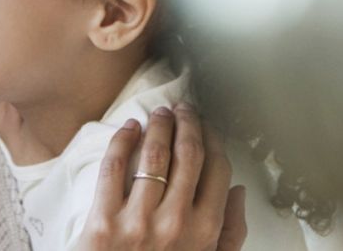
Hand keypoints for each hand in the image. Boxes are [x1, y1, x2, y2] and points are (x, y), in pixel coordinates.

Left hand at [76, 104, 247, 249]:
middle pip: (187, 156)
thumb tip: (238, 193)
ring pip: (153, 157)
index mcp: (205, 232)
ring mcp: (139, 222)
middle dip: (187, 124)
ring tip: (158, 113)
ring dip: (158, 126)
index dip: (213, 140)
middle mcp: (176, 223)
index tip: (207, 125)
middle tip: (182, 109)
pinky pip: (114, 169)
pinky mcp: (103, 223)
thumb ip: (230, 233)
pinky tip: (128, 129)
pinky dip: (122, 141)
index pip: (217, 171)